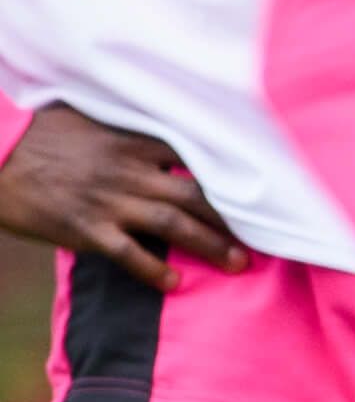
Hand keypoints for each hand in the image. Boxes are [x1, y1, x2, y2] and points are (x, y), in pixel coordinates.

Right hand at [0, 104, 247, 289]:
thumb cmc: (43, 133)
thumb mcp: (94, 118)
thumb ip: (132, 128)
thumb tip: (167, 127)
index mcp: (135, 140)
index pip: (198, 156)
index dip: (232, 174)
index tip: (261, 190)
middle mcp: (130, 170)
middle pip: (196, 193)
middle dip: (233, 217)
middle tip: (264, 237)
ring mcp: (108, 201)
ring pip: (172, 223)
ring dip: (209, 244)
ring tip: (238, 262)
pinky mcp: (84, 228)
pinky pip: (127, 253)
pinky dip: (153, 270)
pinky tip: (174, 283)